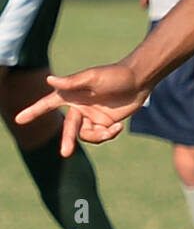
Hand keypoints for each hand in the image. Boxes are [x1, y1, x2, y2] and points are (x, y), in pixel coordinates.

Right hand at [14, 63, 149, 155]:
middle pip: (69, 129)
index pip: (48, 104)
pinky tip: (118, 127)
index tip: (19, 119)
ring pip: (86, 136)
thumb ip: (72, 82)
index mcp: (72, 95)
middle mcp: (79, 107)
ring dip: (98, 136)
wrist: (139, 82)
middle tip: (65, 153)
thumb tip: (49, 80)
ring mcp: (92, 117)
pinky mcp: (104, 124)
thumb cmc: (115, 75)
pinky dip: (108, 135)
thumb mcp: (93, 77)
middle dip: (67, 140)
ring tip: (112, 129)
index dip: (34, 111)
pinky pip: (100, 137)